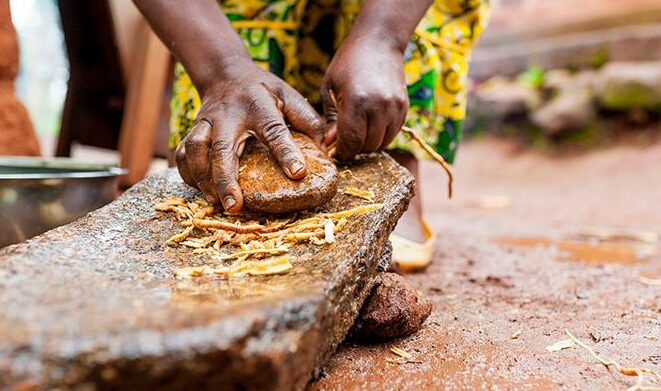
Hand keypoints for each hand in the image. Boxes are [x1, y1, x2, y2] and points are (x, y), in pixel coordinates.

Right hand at [175, 59, 322, 211]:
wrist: (225, 72)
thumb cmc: (263, 91)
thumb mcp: (289, 95)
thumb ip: (307, 119)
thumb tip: (327, 145)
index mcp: (259, 105)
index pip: (274, 130)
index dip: (286, 152)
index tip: (298, 174)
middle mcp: (228, 115)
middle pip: (222, 148)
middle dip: (226, 179)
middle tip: (235, 206)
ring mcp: (206, 123)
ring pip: (196, 150)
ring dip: (204, 178)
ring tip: (215, 202)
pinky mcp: (192, 130)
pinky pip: (183, 154)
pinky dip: (188, 174)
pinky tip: (201, 191)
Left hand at [322, 36, 408, 159]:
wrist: (379, 42)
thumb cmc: (348, 63)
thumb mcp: (330, 88)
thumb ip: (330, 119)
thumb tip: (330, 145)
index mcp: (357, 101)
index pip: (351, 142)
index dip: (342, 152)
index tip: (335, 150)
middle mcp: (379, 107)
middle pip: (367, 146)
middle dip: (354, 148)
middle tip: (345, 139)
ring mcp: (395, 108)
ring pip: (381, 144)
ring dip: (368, 143)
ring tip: (358, 130)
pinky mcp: (404, 108)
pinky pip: (392, 134)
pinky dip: (381, 135)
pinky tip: (370, 123)